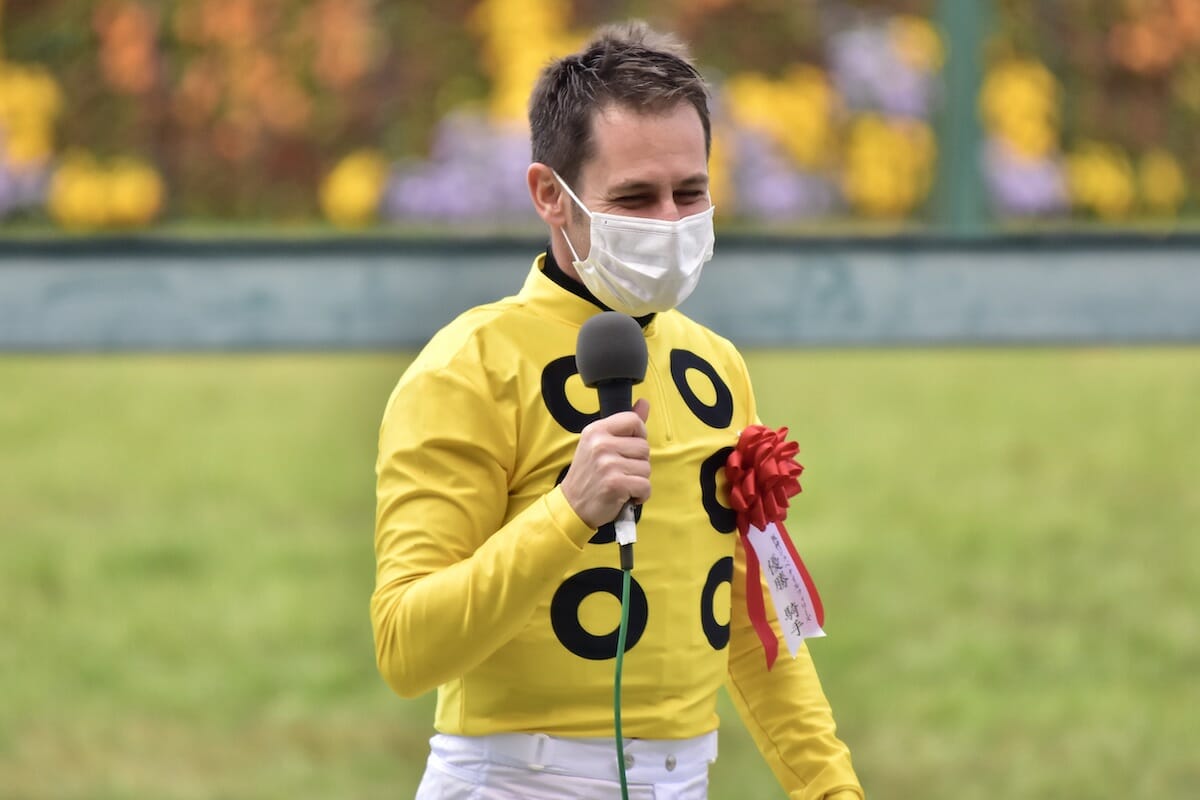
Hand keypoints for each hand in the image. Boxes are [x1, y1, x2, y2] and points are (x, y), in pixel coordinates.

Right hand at [560, 398, 650, 528]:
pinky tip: (626, 495)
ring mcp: (607, 464)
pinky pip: (645, 486)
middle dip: (638, 463)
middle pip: (644, 447)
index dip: (639, 435)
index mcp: (596, 430)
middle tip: (621, 471)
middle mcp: (600, 444)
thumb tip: (644, 403)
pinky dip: (641, 494)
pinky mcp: (615, 483)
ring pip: (646, 468)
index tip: (630, 448)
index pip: (633, 420)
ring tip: (621, 483)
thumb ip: (624, 425)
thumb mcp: (600, 444)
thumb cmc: (589, 475)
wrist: (572, 505)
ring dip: (639, 479)